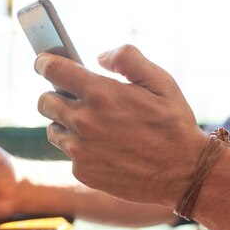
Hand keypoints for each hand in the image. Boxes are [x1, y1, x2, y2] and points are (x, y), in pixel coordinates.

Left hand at [35, 44, 206, 206]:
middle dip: (54, 94)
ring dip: (66, 123)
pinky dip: (81, 148)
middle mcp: (84, 121)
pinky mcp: (83, 172)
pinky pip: (69, 153)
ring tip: (93, 125)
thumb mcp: (160, 80)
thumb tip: (98, 57)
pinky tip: (105, 148)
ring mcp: (81, 149)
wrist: (184, 172)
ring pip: (54, 129)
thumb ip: (127, 58)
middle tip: (72, 96)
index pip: (51, 68)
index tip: (44, 62)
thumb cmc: (173, 123)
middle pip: (44, 101)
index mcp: (100, 93)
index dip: (44, 62)